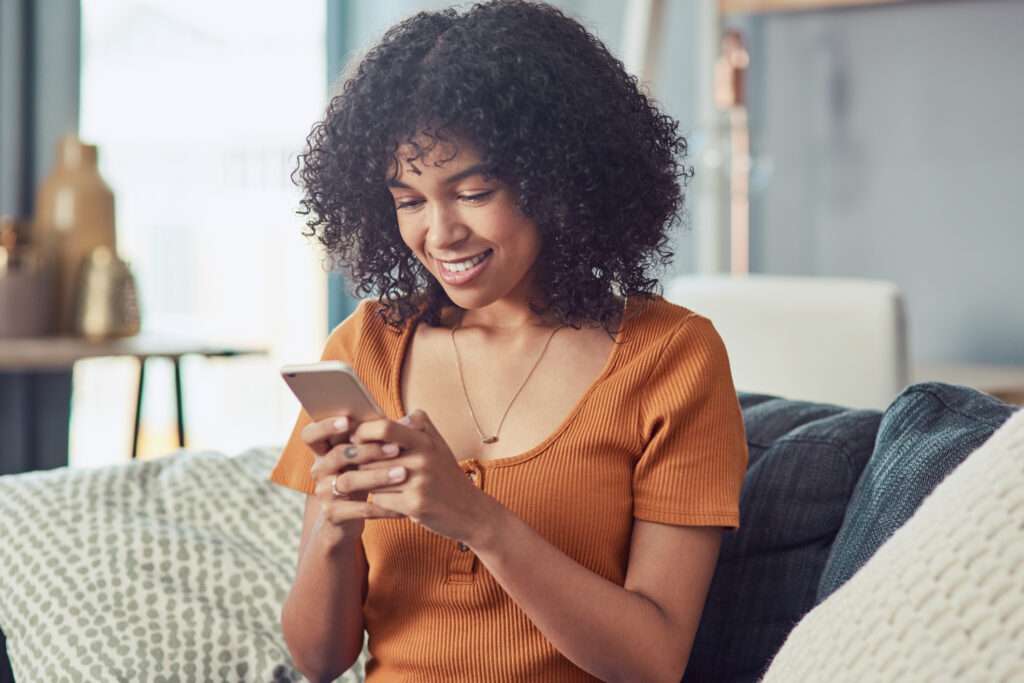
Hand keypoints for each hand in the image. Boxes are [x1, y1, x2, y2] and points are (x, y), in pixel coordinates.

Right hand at [302, 415, 405, 528]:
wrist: (347, 518)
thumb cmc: (362, 477)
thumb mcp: (366, 457)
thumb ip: (382, 437)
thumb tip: (414, 418)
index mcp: (324, 450)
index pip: (311, 434)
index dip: (325, 426)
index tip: (348, 421)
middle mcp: (319, 469)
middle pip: (337, 455)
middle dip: (368, 450)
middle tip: (396, 449)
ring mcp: (324, 492)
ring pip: (349, 481)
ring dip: (378, 477)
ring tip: (403, 474)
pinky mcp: (333, 513)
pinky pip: (359, 509)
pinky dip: (383, 507)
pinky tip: (401, 505)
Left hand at [350, 409, 494, 545]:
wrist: (471, 512)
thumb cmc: (448, 477)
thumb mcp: (439, 445)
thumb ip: (419, 425)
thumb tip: (393, 416)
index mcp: (425, 440)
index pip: (384, 428)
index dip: (363, 432)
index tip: (355, 439)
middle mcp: (422, 458)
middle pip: (371, 456)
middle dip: (359, 462)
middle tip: (354, 465)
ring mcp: (419, 482)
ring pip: (371, 479)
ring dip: (367, 483)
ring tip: (370, 483)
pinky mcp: (414, 505)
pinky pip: (379, 499)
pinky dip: (378, 500)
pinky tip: (388, 500)